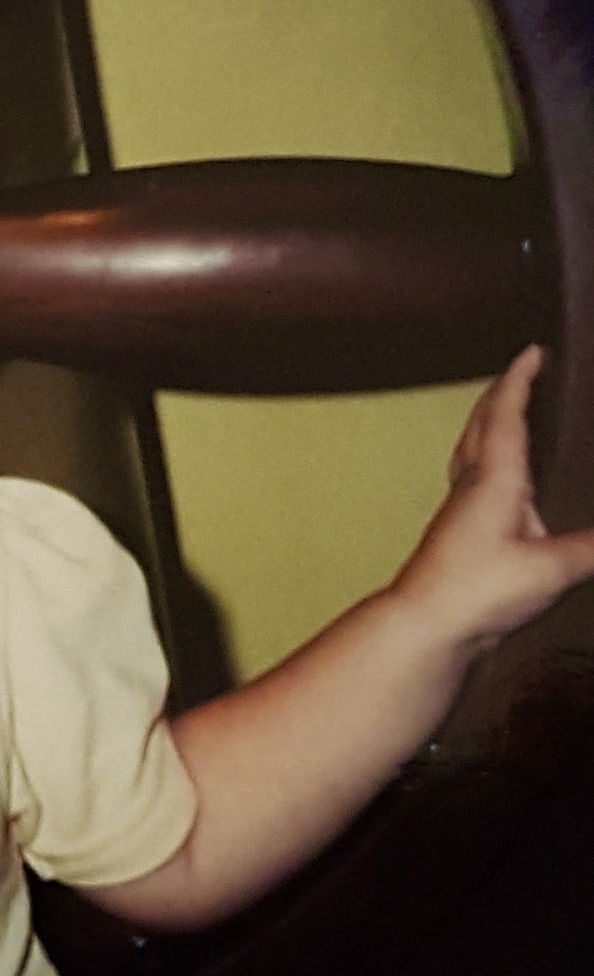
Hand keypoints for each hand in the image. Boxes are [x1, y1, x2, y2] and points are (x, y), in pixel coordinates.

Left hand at [391, 346, 593, 648]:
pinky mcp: (459, 532)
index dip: (519, 380)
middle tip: (522, 371)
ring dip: (490, 424)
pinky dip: (489, 461)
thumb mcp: (552, 567)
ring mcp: (460, 508)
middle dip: (502, 393)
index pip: (505, 415)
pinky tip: (502, 483)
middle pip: (481, 425)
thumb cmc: (475, 590)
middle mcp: (471, 485)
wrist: (424, 624)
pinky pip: (473, 480)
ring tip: (510, 413)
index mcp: (492, 479)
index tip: (532, 352)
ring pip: (472, 450)